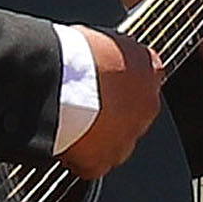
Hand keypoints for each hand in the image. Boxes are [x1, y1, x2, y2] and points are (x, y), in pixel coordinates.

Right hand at [56, 28, 155, 179]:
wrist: (53, 81)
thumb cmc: (72, 54)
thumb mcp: (102, 39)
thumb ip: (113, 51)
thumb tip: (105, 54)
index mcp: (149, 69)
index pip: (143, 80)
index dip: (119, 84)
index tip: (102, 84)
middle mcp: (147, 105)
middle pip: (131, 114)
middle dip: (111, 113)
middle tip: (82, 105)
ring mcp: (127, 137)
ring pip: (115, 141)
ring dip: (97, 136)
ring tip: (67, 123)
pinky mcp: (102, 161)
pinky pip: (92, 163)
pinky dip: (78, 156)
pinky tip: (61, 141)